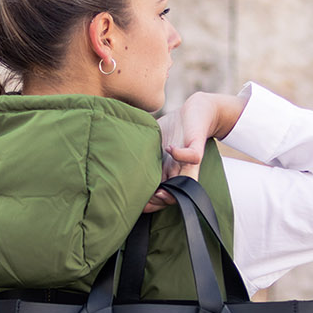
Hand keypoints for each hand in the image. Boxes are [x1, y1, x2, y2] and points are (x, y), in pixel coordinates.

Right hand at [143, 91, 247, 212]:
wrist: (198, 110)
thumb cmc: (173, 128)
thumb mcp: (151, 143)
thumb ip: (139, 153)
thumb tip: (114, 159)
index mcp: (166, 171)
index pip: (158, 195)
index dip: (147, 202)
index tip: (134, 201)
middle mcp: (177, 169)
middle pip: (170, 196)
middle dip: (157, 202)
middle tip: (144, 201)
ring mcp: (187, 159)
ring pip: (183, 184)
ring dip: (170, 191)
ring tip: (157, 191)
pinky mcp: (196, 145)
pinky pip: (192, 157)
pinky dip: (180, 155)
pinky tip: (169, 149)